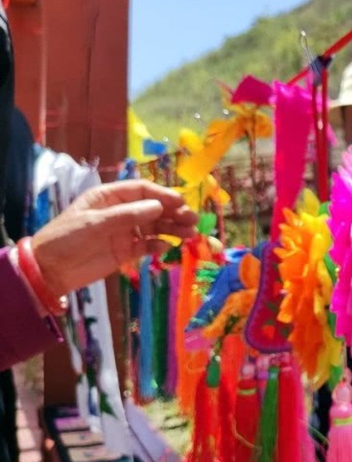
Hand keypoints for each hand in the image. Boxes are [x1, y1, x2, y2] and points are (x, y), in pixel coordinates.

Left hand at [31, 180, 197, 296]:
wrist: (50, 270)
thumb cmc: (66, 238)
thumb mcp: (95, 223)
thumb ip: (128, 215)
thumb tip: (159, 206)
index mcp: (109, 197)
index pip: (142, 191)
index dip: (162, 195)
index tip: (180, 202)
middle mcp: (120, 212)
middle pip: (153, 208)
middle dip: (173, 212)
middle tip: (192, 219)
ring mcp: (124, 232)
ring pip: (154, 227)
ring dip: (172, 229)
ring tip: (189, 234)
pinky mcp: (125, 251)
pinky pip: (147, 246)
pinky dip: (158, 246)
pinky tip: (166, 248)